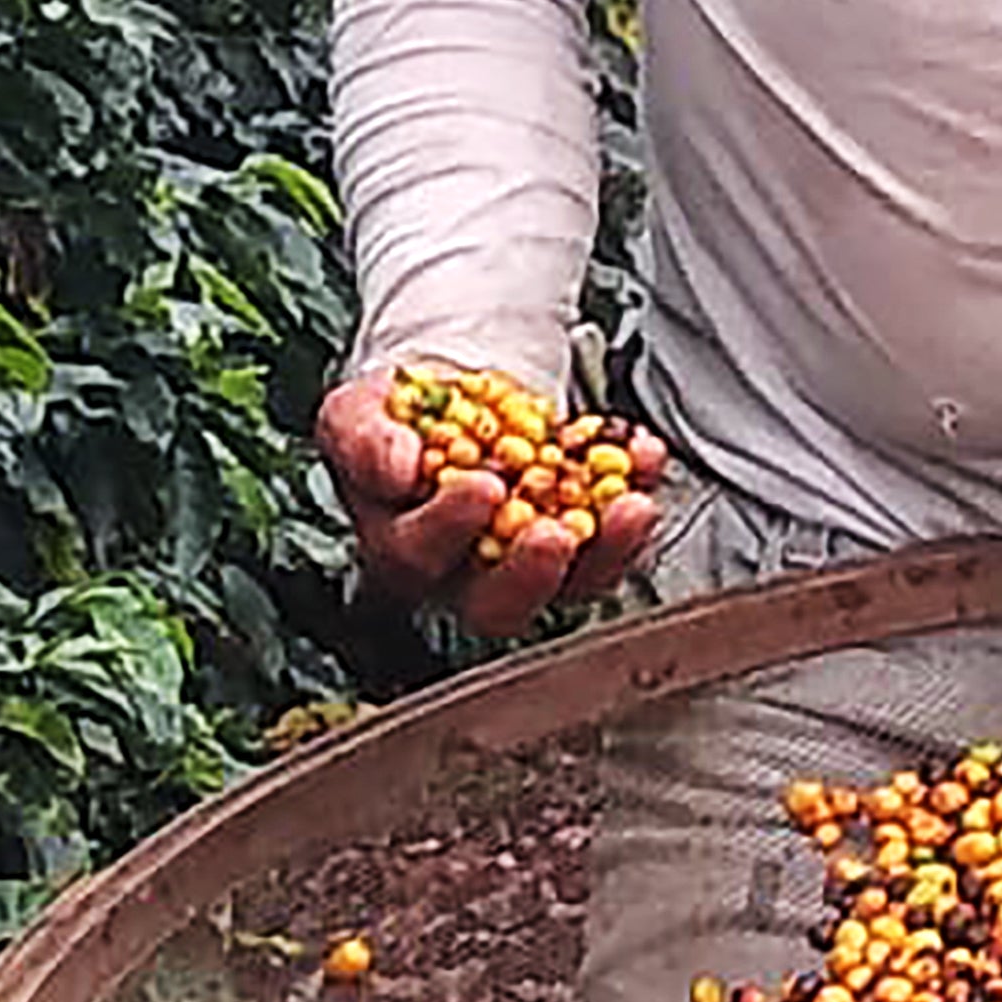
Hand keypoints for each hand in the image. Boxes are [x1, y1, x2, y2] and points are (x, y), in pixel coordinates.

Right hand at [316, 372, 666, 642]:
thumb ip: (365, 439)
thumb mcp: (357, 413)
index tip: (481, 487)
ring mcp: (528, 562)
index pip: (420, 557)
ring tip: (630, 502)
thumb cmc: (397, 424)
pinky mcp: (579, 540)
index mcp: (402, 548)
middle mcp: (467, 572)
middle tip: (557, 533)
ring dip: (609, 548)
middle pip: (500, 602)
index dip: (450, 528)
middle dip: (534, 571)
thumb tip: (395, 465)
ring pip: (573, 583)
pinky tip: (644, 458)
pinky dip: (636, 497)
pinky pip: (615, 540)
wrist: (449, 400)